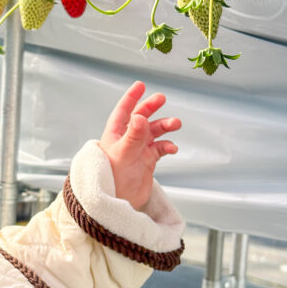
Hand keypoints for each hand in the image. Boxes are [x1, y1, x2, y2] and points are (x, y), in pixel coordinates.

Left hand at [98, 81, 180, 210]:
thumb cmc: (111, 178)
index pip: (123, 110)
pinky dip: (168, 146)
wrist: (116, 202)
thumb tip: (140, 116)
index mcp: (115, 134)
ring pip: (154, 132)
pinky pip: (160, 148)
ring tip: (176, 124)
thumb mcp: (123, 154)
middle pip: (141, 117)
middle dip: (151, 107)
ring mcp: (138, 150)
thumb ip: (133, 136)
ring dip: (164, 126)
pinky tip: (172, 148)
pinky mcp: (147, 162)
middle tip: (162, 98)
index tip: (141, 85)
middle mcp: (127, 140)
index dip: (132, 97)